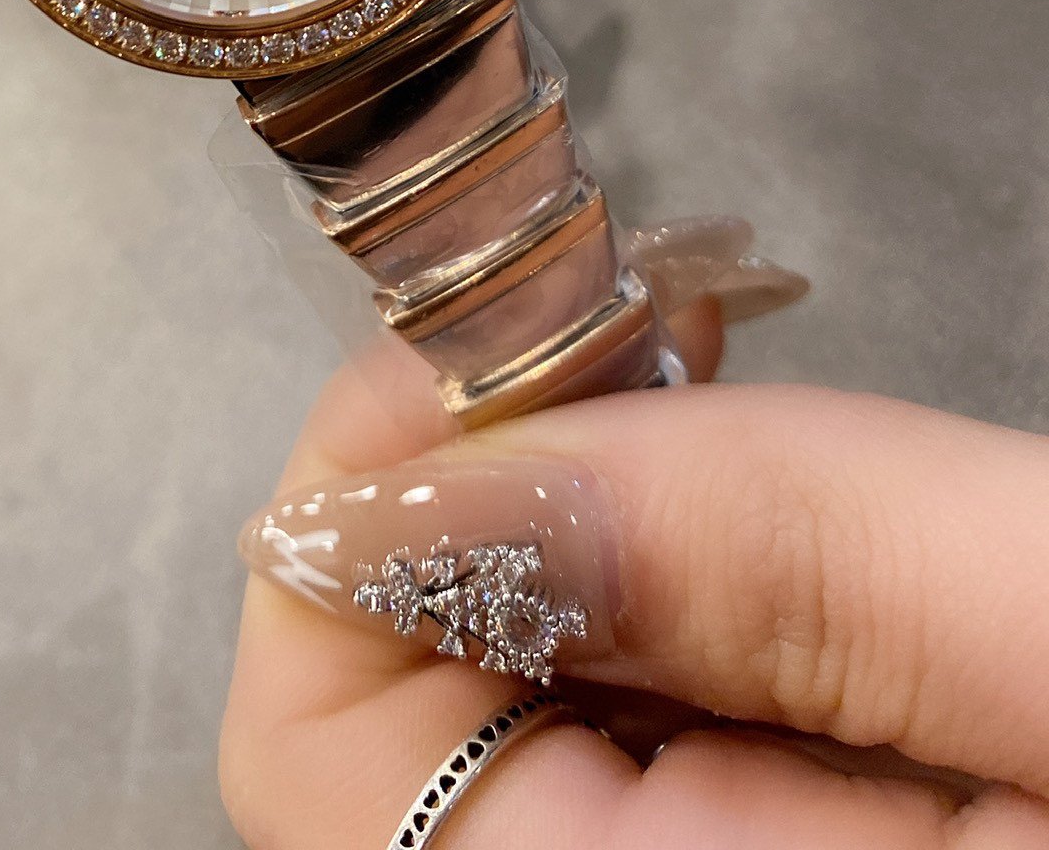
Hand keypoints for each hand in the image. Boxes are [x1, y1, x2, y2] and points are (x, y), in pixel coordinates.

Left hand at [224, 300, 1048, 847]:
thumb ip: (759, 557)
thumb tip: (418, 479)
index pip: (309, 755)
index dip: (351, 512)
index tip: (488, 335)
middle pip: (395, 711)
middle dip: (490, 476)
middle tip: (644, 323)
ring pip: (506, 696)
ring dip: (579, 508)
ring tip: (716, 374)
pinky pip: (621, 720)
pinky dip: (656, 583)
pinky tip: (767, 497)